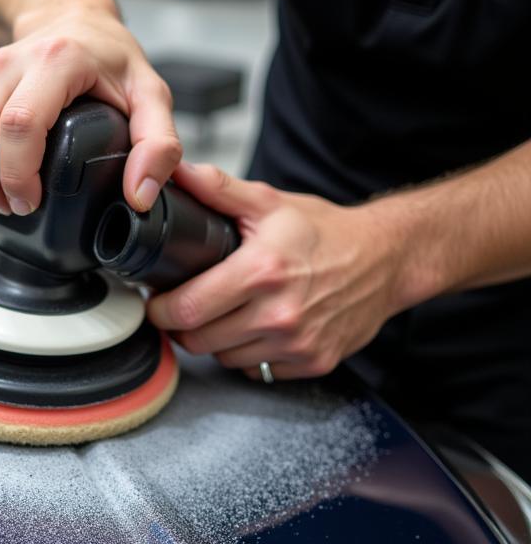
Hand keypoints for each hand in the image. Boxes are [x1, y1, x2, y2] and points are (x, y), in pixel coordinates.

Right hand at [0, 5, 181, 217]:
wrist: (71, 17)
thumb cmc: (108, 57)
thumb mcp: (150, 95)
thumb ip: (159, 145)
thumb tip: (140, 195)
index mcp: (54, 62)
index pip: (19, 124)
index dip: (18, 175)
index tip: (31, 202)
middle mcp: (9, 65)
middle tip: (12, 208)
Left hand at [148, 164, 406, 380]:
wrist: (387, 259)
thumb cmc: (326, 232)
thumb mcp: (270, 202)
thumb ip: (218, 189)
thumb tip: (177, 172)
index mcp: (262, 272)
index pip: (187, 309)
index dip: (161, 309)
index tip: (158, 301)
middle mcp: (280, 314)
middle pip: (199, 341)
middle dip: (183, 326)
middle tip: (185, 308)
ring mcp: (297, 343)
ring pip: (225, 360)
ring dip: (216, 342)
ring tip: (225, 315)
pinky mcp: (312, 363)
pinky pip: (258, 371)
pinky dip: (250, 355)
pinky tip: (256, 330)